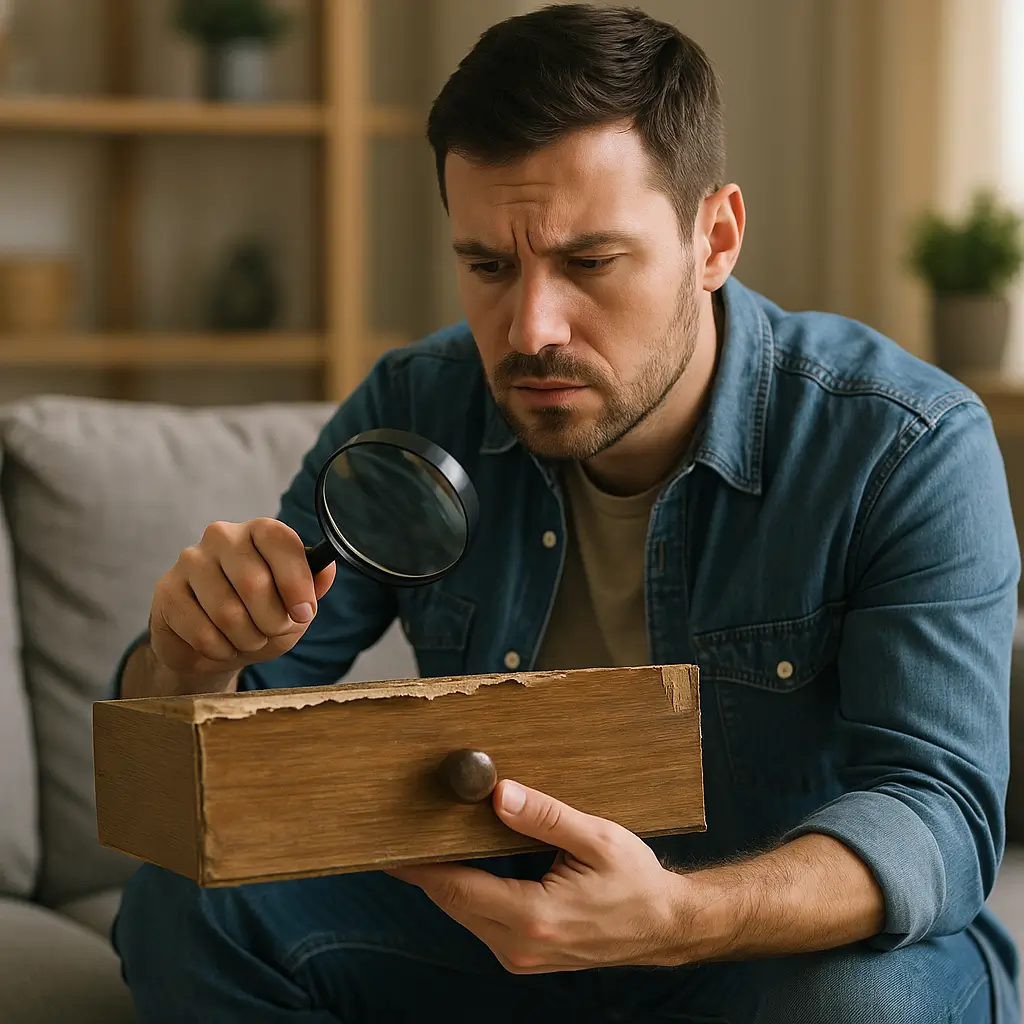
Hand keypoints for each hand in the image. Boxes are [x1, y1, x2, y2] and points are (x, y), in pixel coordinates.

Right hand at [149, 518, 335, 679]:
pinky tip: (219, 645)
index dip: (295, 581)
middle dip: (271, 621)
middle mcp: (223, 537)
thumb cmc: (260, 619)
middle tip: (271, 631)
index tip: (303, 613)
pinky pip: (200, 630)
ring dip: (245, 638)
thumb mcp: (296, 607)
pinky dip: (219, 649)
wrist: (216, 649)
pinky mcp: (167, 590)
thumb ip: (313, 586)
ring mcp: (190, 561)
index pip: (280, 540)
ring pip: (227, 612)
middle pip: (254, 582)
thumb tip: (328, 568)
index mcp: (259, 532)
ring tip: (246, 638)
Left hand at [388, 780, 683, 972]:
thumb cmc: (635, 881)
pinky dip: (468, 894)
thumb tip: (497, 795)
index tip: (388, 849)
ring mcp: (522, 957)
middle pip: (453, 902)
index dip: (420, 868)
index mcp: (536, 917)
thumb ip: (545, 816)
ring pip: (465, 914)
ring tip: (428, 842)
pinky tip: (465, 864)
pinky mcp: (526, 956)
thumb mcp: (597, 838)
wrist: (664, 926)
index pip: (458, 889)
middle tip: (401, 834)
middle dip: (426, 870)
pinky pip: (482, 921)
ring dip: (446, 881)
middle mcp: (521, 946)